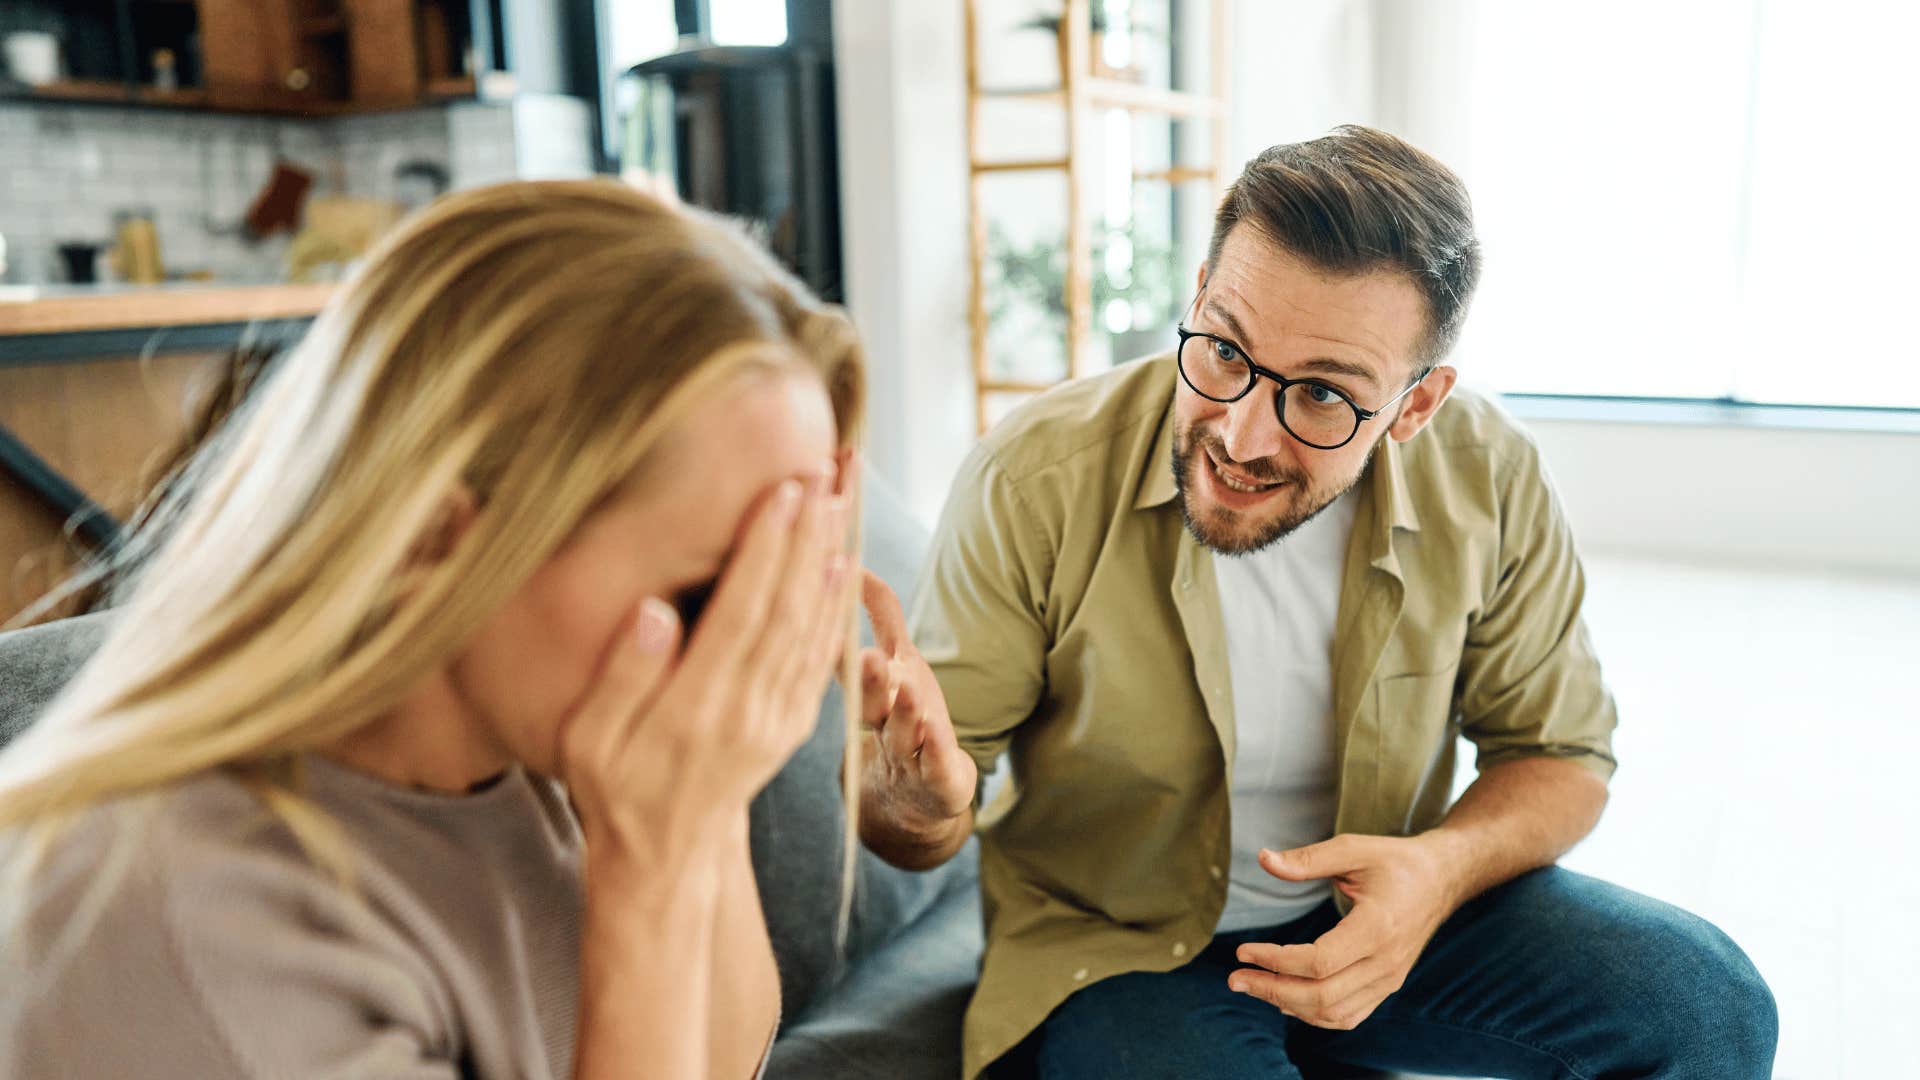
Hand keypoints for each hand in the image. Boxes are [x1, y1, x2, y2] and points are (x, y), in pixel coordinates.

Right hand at [557, 469, 855, 871]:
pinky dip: (836, 606)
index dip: (765, 550)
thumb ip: (622, 678)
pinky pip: (822, 655)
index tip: (782, 492)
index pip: (741, 613)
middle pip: (788, 608)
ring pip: (813, 626)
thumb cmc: (613, 788)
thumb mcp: (589, 742)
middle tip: (823, 473)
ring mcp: (779, 719)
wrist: (666, 856)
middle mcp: (750, 711)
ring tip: (841, 499)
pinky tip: (843, 564)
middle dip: (807, 535)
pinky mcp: (795, 724)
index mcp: (697, 710)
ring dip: (829, 557)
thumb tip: (653, 612)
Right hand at [855, 570, 975, 830]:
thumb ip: (880, 615)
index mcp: (871, 692)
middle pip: (871, 699)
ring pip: (902, 730)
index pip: (853, 658)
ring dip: (903, 710)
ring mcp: (910, 751)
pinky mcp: (940, 776)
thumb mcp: (896, 662)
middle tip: (863, 657)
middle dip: (868, 678)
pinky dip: (936, 745)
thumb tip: (857, 565)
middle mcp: (884, 721)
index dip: (844, 632)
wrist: (919, 799)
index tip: (835, 593)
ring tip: (905, 689)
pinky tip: (934, 729)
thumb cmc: (907, 719)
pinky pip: (937, 760)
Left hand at [1227, 833, 1461, 1030]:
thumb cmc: (1396, 861)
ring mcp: (1389, 979)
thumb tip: (1265, 859)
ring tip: (1253, 987)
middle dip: (1272, 990)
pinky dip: (1314, 1014)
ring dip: (1288, 1005)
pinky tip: (1285, 1000)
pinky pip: (1348, 1014)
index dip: (1276, 961)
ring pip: (1334, 1012)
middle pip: (1323, 995)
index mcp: (1377, 928)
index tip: (1244, 951)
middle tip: (1235, 978)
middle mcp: (1385, 962)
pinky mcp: (1387, 985)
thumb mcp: (1354, 848)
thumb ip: (1308, 858)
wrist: (1442, 880)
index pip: (1320, 961)